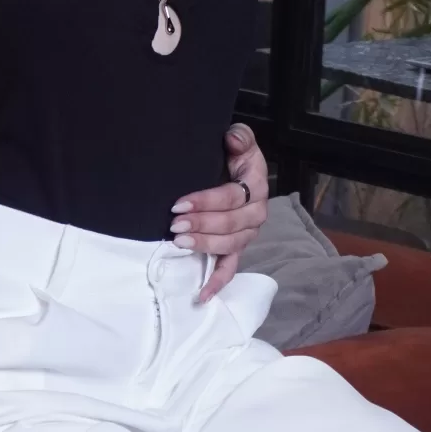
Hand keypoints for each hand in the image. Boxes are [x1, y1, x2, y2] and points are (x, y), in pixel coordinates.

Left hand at [170, 124, 269, 302]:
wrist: (231, 168)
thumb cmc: (231, 155)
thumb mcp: (238, 141)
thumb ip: (240, 136)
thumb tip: (233, 138)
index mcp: (256, 186)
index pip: (232, 197)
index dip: (206, 202)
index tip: (179, 204)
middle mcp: (256, 213)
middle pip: (231, 224)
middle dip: (202, 225)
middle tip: (174, 225)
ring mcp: (246, 233)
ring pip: (230, 245)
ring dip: (205, 246)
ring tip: (179, 243)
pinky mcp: (236, 248)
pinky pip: (231, 267)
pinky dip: (218, 282)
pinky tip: (202, 295)